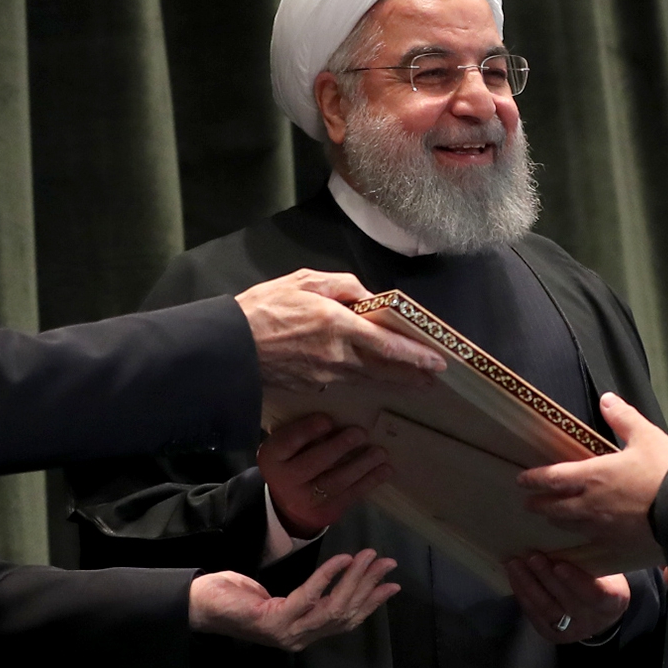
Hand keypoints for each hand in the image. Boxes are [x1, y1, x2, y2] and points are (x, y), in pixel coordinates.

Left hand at [188, 549, 398, 651]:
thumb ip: (307, 598)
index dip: (372, 603)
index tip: (393, 585)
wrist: (201, 606)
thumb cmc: (236, 598)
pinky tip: (342, 558)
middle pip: (346, 613)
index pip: (347, 620)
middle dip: (370, 586)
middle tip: (387, 562)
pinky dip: (328, 575)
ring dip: (355, 578)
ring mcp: (289, 632)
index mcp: (304, 634)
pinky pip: (309, 596)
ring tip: (369, 556)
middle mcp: (300, 637)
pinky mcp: (275, 620)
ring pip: (333, 607)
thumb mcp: (280, 598)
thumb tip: (337, 581)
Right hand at [235, 269, 444, 391]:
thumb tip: (368, 298)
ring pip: (368, 379)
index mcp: (338, 324)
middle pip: (385, 370)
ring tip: (412, 382)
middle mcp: (337, 355)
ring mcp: (325, 375)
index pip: (388, 345)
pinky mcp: (312, 386)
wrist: (229, 346)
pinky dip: (363, 382)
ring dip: (393, 381)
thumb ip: (343, 286)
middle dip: (412, 375)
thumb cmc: (264, 308)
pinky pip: (345, 383)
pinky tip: (370, 379)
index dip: (416, 355)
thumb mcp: (305, 281)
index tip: (437, 361)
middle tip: (432, 379)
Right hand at [260, 413, 391, 535]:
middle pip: (313, 463)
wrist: (290, 504)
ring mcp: (305, 500)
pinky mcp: (326, 513)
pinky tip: (384, 470)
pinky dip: (369, 482)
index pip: (287, 442)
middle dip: (339, 447)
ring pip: (335, 482)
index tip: (328, 419)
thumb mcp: (289, 447)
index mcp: (272, 457)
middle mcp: (284, 481)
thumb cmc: (295, 461)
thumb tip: (340, 414)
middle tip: (360, 433)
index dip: (307, 431)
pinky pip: (349, 495)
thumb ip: (304, 432)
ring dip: (361, 465)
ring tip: (380, 452)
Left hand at [503, 551, 630, 642]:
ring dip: (528, 584)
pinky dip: (522, 594)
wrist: (600, 615)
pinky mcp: (551, 633)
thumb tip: (562, 534)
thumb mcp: (607, 571)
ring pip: (546, 609)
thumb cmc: (603, 582)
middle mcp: (591, 620)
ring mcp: (570, 630)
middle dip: (545, 577)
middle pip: (565, 600)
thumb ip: (590, 561)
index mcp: (611, 602)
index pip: (594, 594)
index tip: (559, 565)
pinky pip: (534, 614)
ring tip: (515, 563)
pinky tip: (514, 577)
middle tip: (531, 556)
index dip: (575, 581)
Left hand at [519, 393, 667, 549]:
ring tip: (550, 522)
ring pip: (570, 527)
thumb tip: (606, 399)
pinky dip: (578, 544)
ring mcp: (602, 529)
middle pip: (555, 507)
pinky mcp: (617, 547)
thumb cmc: (666, 472)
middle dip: (539, 504)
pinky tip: (577, 546)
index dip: (535, 479)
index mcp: (594, 475)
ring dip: (556, 522)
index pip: (553, 477)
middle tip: (528, 504)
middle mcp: (591, 504)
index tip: (521, 481)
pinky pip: (590, 546)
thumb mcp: (646, 436)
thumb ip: (623, 418)